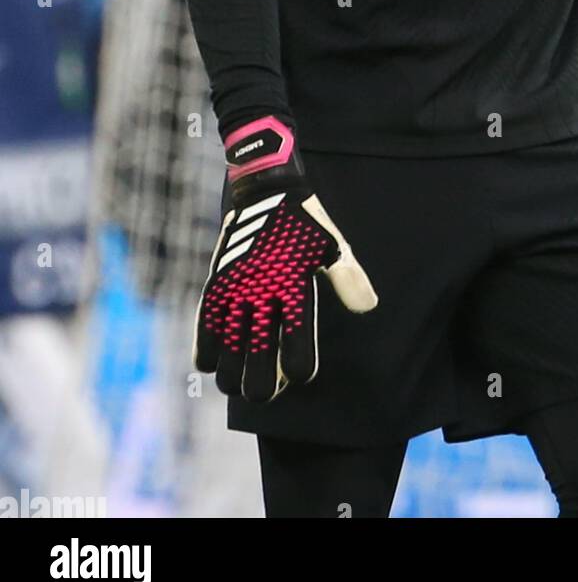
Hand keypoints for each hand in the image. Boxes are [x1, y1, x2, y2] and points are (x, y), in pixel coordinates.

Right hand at [194, 116, 376, 401]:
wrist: (265, 190)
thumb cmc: (304, 223)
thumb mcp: (332, 246)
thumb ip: (347, 278)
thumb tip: (368, 307)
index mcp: (293, 286)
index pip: (295, 346)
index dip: (298, 369)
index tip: (300, 374)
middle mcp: (261, 293)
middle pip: (257, 358)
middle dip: (261, 385)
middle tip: (266, 391)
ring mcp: (235, 290)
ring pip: (227, 351)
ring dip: (231, 374)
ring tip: (238, 383)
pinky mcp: (216, 284)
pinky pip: (205, 327)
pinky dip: (205, 351)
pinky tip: (211, 363)